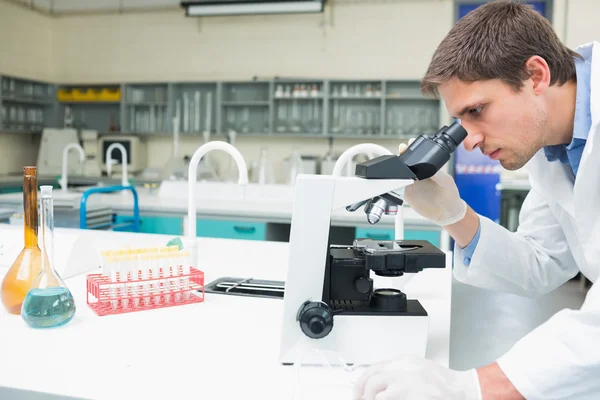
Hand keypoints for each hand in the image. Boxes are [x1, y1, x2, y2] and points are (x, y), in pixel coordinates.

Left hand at [353, 354, 481, 399]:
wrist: (462, 389)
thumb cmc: (443, 382)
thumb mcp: (418, 369)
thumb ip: (399, 372)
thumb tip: (380, 382)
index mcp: (403, 361)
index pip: (373, 368)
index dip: (362, 382)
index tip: (359, 392)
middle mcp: (403, 368)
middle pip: (372, 378)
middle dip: (362, 391)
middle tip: (361, 399)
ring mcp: (406, 382)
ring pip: (376, 390)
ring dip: (371, 398)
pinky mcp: (411, 394)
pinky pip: (387, 398)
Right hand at [398, 139, 466, 225]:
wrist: (447, 213)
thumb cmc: (450, 195)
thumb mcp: (446, 182)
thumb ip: (437, 174)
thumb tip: (429, 166)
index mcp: (428, 168)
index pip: (418, 156)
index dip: (412, 150)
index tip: (409, 145)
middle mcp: (418, 175)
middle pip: (406, 162)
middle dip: (402, 155)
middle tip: (401, 151)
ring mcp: (411, 184)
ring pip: (400, 173)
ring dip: (396, 168)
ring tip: (396, 165)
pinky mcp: (407, 194)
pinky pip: (397, 187)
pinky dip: (393, 184)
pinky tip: (395, 180)